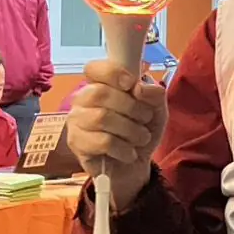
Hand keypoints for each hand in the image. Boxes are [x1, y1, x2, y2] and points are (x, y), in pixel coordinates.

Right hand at [66, 60, 167, 208]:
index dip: (112, 73)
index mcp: (102, 85)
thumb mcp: (158, 110)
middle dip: (132, 108)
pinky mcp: (76, 142)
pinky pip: (102, 141)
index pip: (94, 68)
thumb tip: (139, 87)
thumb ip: (154, 94)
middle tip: (145, 120)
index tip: (131, 84)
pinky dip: (124, 148)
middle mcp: (83, 99)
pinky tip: (128, 152)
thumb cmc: (142, 131)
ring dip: (131, 130)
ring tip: (140, 138)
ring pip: (101, 117)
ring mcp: (76, 120)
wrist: (136, 165)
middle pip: (100, 93)